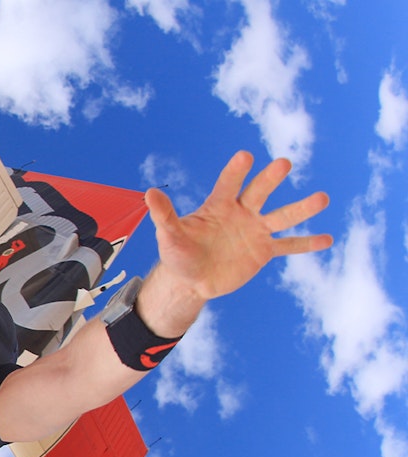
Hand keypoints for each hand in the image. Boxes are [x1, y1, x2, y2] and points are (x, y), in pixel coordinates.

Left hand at [145, 151, 331, 307]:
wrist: (191, 280)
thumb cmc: (177, 254)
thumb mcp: (168, 236)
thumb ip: (164, 215)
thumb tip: (150, 193)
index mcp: (218, 206)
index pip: (228, 184)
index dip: (235, 172)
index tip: (245, 156)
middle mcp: (241, 213)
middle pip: (259, 192)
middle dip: (270, 179)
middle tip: (283, 164)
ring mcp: (255, 231)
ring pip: (282, 216)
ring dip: (302, 208)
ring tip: (323, 197)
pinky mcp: (263, 252)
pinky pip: (288, 246)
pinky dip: (307, 243)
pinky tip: (327, 239)